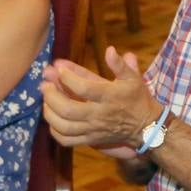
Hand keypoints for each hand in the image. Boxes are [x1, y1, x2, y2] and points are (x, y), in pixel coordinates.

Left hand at [41, 46, 157, 159]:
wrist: (145, 126)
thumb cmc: (137, 98)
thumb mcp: (134, 78)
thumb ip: (120, 65)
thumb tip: (109, 50)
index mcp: (110, 97)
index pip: (84, 88)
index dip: (68, 77)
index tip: (59, 68)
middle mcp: (99, 115)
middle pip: (68, 109)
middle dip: (52, 96)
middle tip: (44, 85)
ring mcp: (93, 130)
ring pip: (64, 126)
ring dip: (49, 113)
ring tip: (45, 100)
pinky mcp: (90, 140)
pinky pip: (66, 140)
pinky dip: (54, 130)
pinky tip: (52, 119)